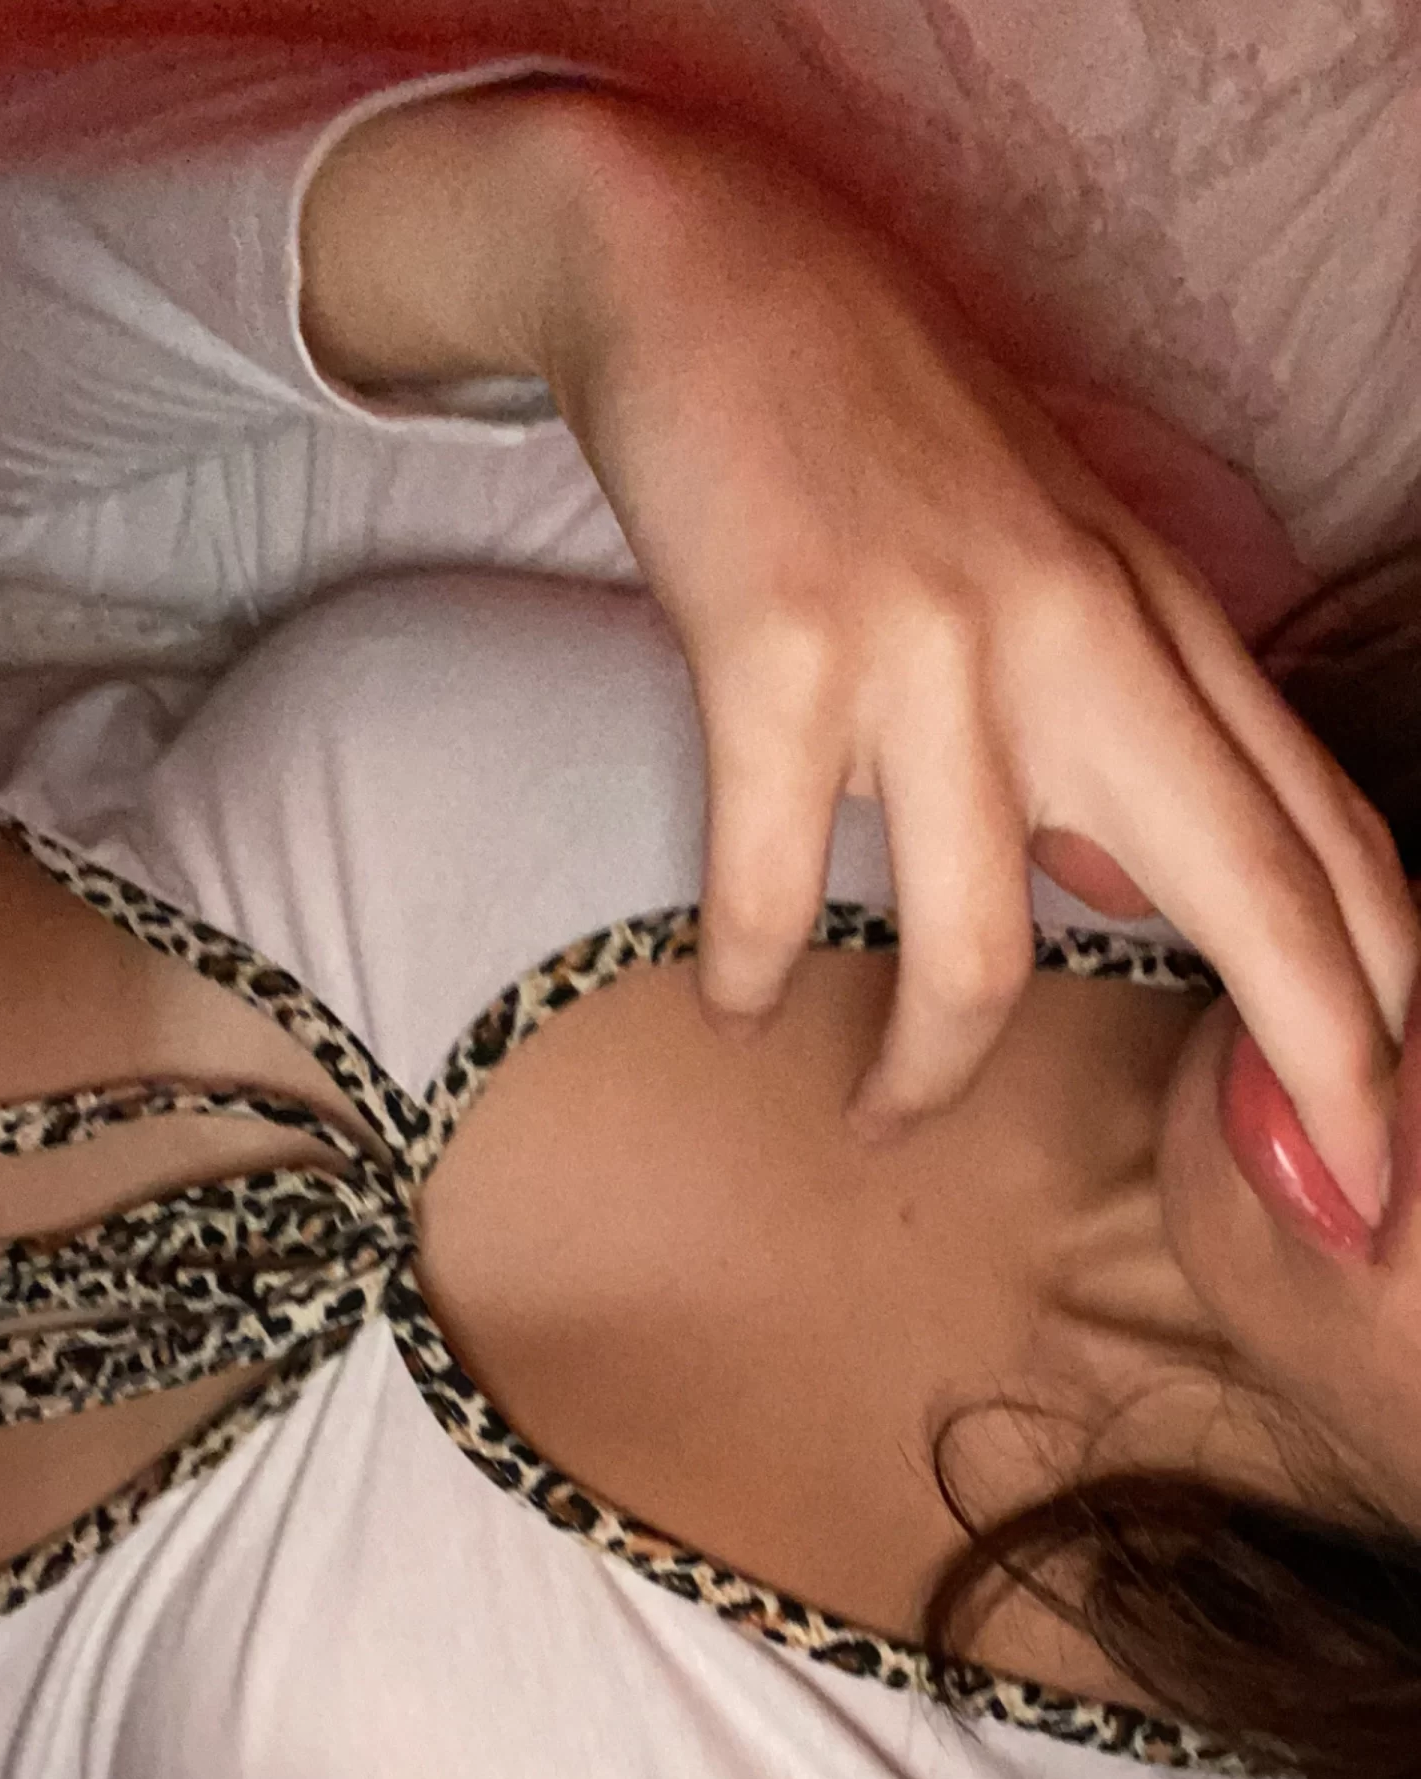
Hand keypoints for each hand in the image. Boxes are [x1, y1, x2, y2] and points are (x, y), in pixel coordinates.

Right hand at [304, 87, 1418, 1223]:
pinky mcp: (780, 651)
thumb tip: (1134, 910)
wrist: (713, 272)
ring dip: (928, 1076)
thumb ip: (1122, 735)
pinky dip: (748, 975)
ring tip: (882, 1120)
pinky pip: (772, 884)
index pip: (1330, 839)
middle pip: (1260, 893)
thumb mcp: (1056, 573)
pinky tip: (733, 1007)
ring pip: (984, 947)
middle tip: (1333, 1219)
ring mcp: (936, 645)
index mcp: (1161, 623)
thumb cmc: (887, 442)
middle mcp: (1082, 635)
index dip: (1386, 1009)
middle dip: (1329, 1075)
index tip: (1390, 1151)